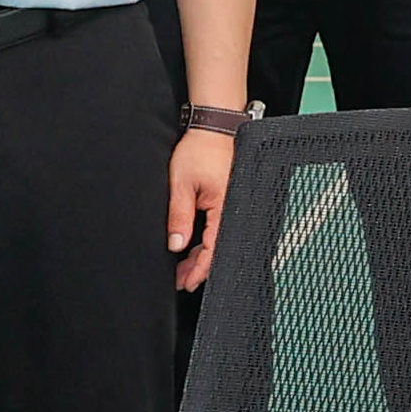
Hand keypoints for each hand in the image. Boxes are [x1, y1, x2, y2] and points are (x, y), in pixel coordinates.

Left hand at [168, 129, 233, 291]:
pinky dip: (209, 240)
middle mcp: (234, 208)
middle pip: (219, 249)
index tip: (185, 282)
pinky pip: (223, 227)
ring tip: (185, 266)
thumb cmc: (201, 151)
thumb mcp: (181, 185)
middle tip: (180, 278)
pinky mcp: (232, 199)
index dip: (199, 270)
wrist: (214, 128)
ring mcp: (234, 204)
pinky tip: (196, 245)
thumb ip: (179, 217)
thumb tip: (176, 245)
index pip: (214, 249)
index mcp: (225, 207)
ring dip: (204, 255)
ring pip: (221, 240)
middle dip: (199, 267)